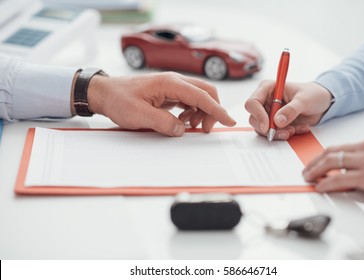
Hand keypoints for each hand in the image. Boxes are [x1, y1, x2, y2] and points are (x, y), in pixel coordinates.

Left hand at [86, 72, 235, 135]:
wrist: (104, 93)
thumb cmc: (118, 99)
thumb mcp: (139, 115)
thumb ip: (164, 122)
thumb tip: (182, 129)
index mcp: (170, 83)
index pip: (202, 96)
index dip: (217, 110)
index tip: (229, 121)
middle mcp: (174, 81)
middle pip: (206, 92)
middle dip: (212, 111)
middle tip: (204, 129)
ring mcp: (172, 86)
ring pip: (198, 97)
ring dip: (201, 112)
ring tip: (190, 126)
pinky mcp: (168, 93)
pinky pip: (188, 101)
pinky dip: (191, 111)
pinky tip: (183, 121)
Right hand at [245, 81, 332, 139]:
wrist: (323, 102)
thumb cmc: (313, 94)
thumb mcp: (304, 100)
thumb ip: (291, 110)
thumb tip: (277, 121)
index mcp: (268, 88)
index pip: (253, 103)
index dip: (258, 115)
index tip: (268, 126)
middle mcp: (265, 101)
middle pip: (254, 118)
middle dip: (268, 128)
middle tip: (285, 132)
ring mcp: (269, 113)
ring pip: (262, 128)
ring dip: (278, 133)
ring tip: (294, 130)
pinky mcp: (275, 123)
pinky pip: (274, 133)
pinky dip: (285, 134)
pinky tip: (298, 128)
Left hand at [302, 137, 363, 203]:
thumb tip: (354, 170)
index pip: (341, 147)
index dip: (325, 155)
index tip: (316, 161)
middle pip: (332, 152)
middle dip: (315, 161)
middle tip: (306, 169)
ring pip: (332, 162)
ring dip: (315, 170)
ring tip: (308, 177)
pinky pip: (340, 179)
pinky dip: (326, 183)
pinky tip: (320, 187)